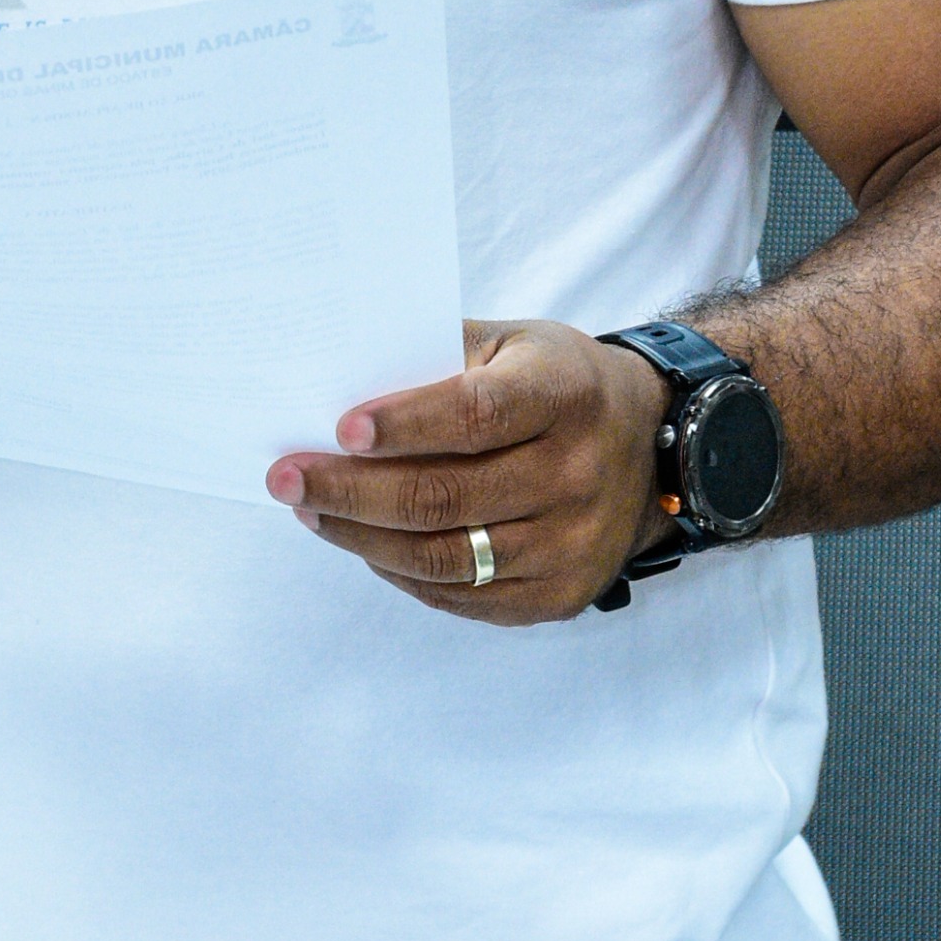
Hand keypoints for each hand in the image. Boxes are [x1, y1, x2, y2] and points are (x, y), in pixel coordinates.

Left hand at [267, 319, 669, 623]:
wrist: (653, 449)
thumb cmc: (559, 386)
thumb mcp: (515, 344)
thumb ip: (438, 359)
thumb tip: (339, 387)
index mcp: (565, 395)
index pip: (477, 416)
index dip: (406, 425)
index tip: (341, 429)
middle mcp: (576, 473)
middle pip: (445, 496)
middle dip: (350, 490)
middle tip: (286, 478)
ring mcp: (572, 543)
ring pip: (444, 556)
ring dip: (362, 536)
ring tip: (311, 511)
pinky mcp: (560, 594)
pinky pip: (461, 597)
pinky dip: (401, 572)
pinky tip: (364, 543)